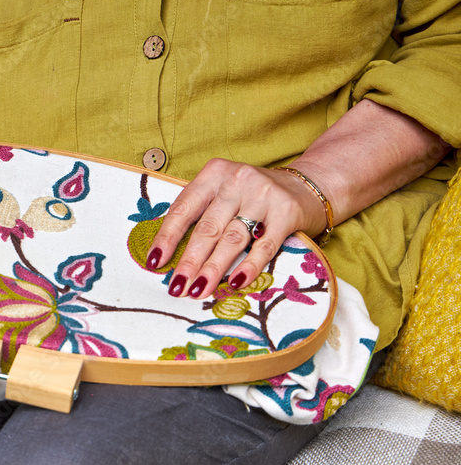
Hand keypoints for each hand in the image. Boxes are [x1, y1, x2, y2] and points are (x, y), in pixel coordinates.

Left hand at [144, 159, 328, 298]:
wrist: (310, 184)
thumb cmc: (254, 195)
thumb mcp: (224, 192)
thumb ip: (201, 213)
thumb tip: (169, 253)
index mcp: (214, 174)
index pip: (184, 209)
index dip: (167, 237)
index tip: (154, 262)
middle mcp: (237, 180)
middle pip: (207, 228)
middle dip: (189, 261)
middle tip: (176, 287)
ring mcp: (263, 195)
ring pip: (232, 239)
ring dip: (212, 269)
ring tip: (198, 291)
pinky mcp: (287, 213)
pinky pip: (265, 246)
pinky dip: (248, 266)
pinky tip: (235, 283)